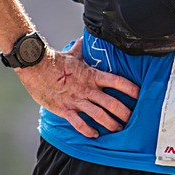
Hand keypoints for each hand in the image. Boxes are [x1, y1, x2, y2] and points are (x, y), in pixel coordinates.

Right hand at [15, 38, 138, 137]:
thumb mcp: (72, 54)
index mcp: (92, 75)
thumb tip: (82, 39)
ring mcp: (77, 100)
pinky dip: (88, 130)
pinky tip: (95, 135)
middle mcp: (87, 89)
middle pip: (111, 103)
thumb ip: (80, 49)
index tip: (139, 94)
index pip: (117, 81)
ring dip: (110, 124)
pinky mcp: (65, 109)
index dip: (130, 88)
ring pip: (99, 115)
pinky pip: (79, 123)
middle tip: (132, 119)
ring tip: (118, 129)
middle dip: (124, 112)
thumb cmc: (54, 60)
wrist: (35, 67)